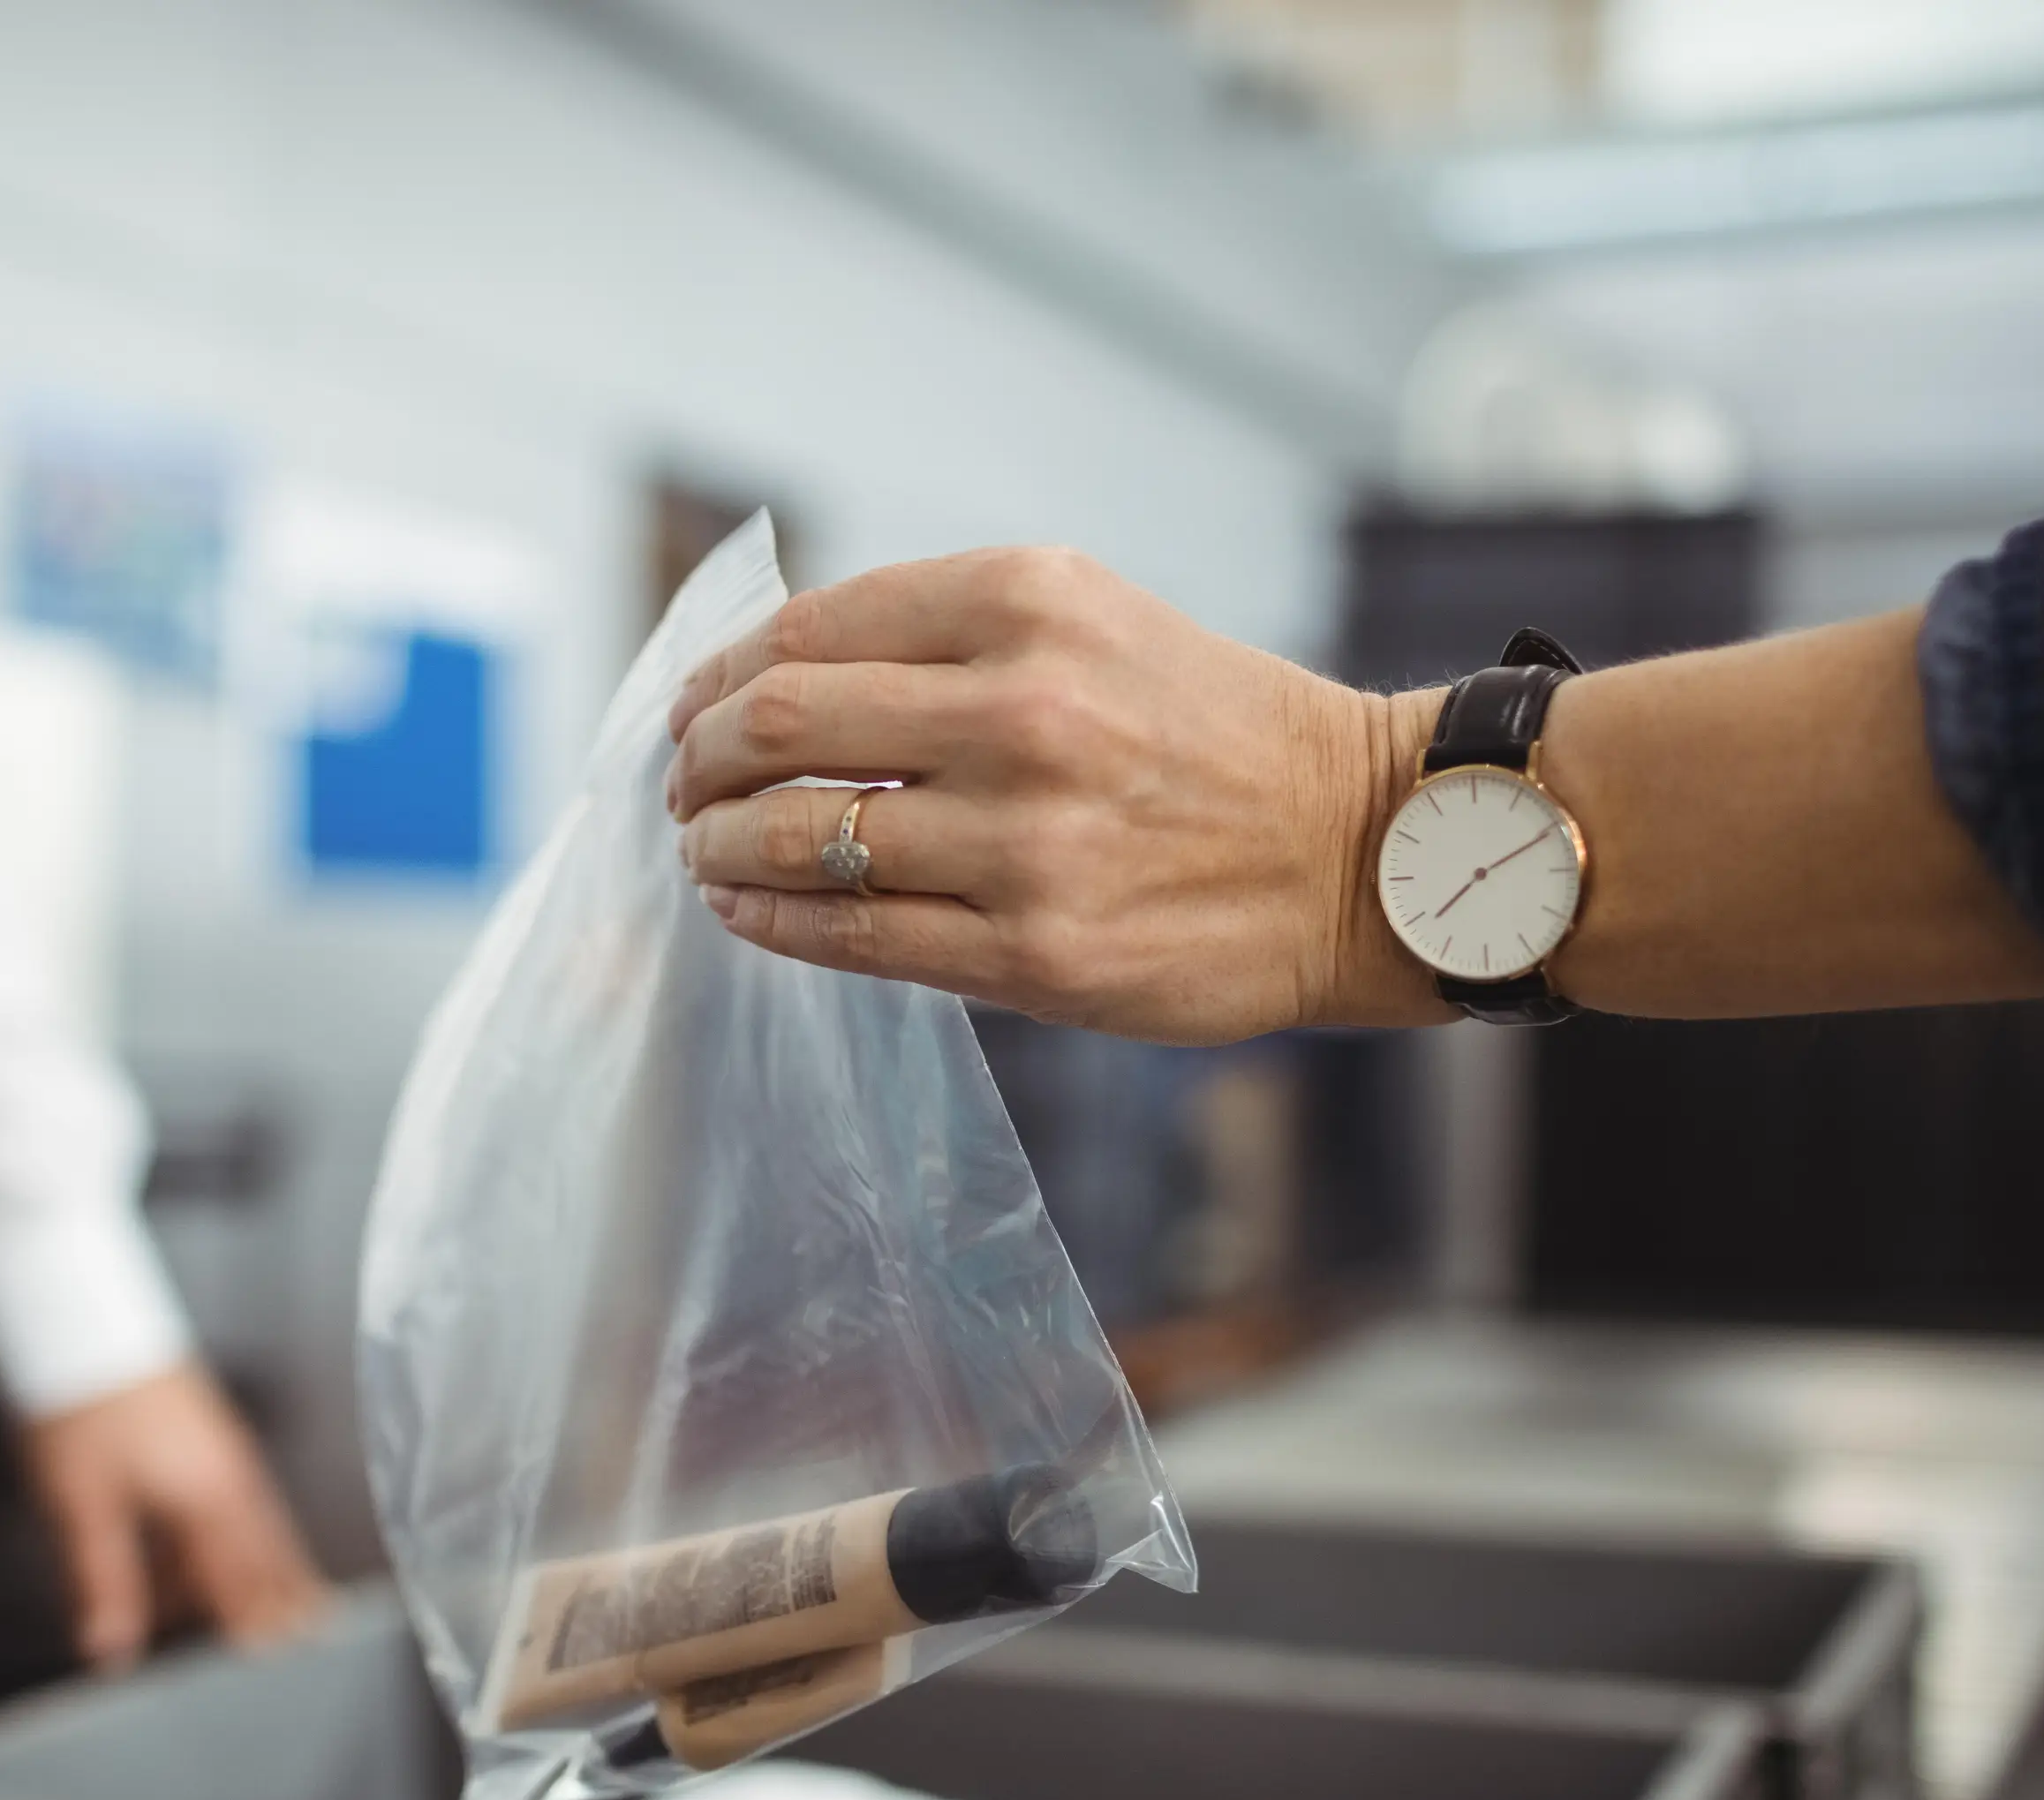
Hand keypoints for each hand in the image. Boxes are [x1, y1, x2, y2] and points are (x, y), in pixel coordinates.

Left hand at [22, 1364, 327, 1672]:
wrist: (83, 1322)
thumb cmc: (82, 1405)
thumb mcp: (84, 1507)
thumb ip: (105, 1583)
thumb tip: (112, 1649)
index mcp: (208, 1500)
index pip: (242, 1579)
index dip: (258, 1620)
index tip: (280, 1654)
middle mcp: (228, 1477)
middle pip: (266, 1550)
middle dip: (285, 1593)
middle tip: (313, 1631)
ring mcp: (222, 1451)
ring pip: (256, 1522)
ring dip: (268, 1564)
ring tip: (291, 1596)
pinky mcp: (207, 1432)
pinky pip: (238, 1497)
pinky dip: (241, 1531)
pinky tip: (218, 1541)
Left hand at [664, 547, 1447, 1043]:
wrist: (1358, 849)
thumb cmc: (1209, 734)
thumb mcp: (1089, 621)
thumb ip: (941, 637)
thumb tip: (768, 679)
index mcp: (1028, 603)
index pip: (806, 633)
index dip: (720, 680)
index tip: (694, 713)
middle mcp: (1024, 711)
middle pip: (778, 728)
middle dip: (700, 763)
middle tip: (685, 788)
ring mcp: (1027, 841)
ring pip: (802, 842)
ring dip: (721, 850)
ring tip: (708, 854)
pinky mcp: (1036, 952)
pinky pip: (853, 939)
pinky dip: (772, 922)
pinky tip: (750, 911)